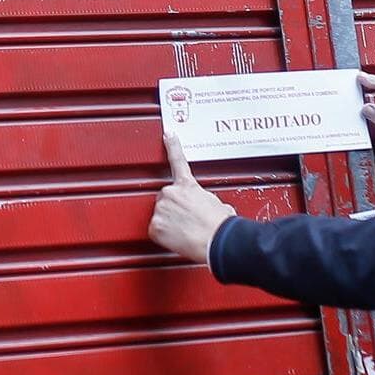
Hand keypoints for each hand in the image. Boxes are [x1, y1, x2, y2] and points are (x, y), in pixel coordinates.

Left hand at [149, 134, 235, 264]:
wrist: (216, 242)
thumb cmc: (220, 226)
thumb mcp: (217, 205)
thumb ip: (204, 200)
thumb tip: (209, 207)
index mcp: (187, 185)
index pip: (178, 160)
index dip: (173, 145)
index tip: (168, 133)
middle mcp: (171, 193)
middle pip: (165, 198)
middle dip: (174, 208)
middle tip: (188, 221)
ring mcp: (161, 208)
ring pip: (160, 215)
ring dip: (170, 222)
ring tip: (186, 231)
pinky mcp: (155, 225)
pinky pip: (157, 231)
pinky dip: (165, 237)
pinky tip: (178, 239)